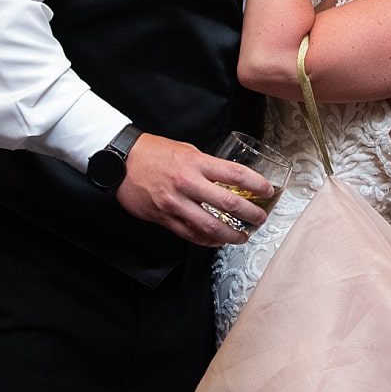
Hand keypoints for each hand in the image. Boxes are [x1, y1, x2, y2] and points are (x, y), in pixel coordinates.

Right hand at [115, 130, 273, 246]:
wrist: (122, 162)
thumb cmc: (154, 152)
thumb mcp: (186, 150)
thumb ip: (206, 165)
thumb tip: (227, 177)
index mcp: (196, 163)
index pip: (235, 174)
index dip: (256, 184)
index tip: (268, 190)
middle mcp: (188, 183)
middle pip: (228, 203)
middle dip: (250, 214)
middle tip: (261, 219)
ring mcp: (176, 203)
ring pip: (210, 226)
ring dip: (231, 235)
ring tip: (242, 237)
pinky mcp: (164, 218)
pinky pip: (190, 235)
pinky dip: (207, 241)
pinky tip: (217, 241)